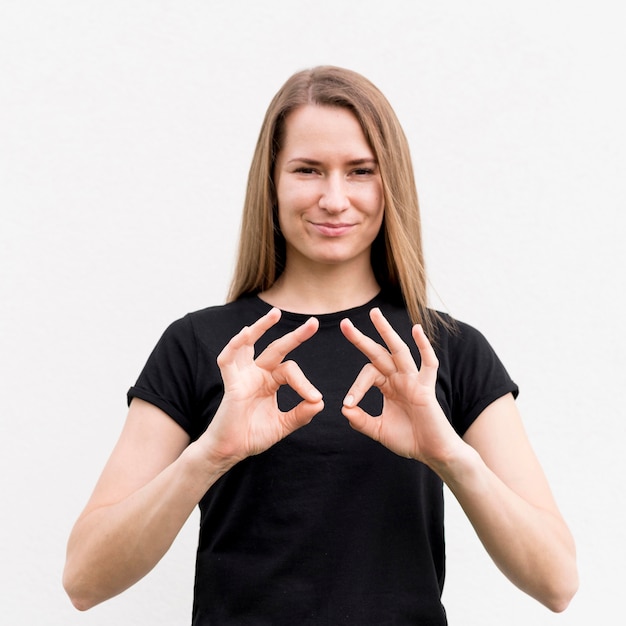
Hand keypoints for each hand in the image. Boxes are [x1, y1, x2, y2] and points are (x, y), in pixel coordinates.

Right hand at [202, 308, 323, 463]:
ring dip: (261, 327)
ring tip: (275, 314)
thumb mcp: (283, 424)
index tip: (315, 398)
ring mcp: (243, 376)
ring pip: (250, 344)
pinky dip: (234, 346)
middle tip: (313, 322)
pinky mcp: (230, 383)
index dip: (305, 383)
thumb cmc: (253, 436)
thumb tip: (320, 402)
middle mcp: (257, 374)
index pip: (291, 371)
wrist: (230, 451)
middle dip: (295, 335)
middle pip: (276, 348)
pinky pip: (228, 360)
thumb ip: (300, 414)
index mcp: (270, 381)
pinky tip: (244, 333)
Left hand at [340, 308, 459, 465]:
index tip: (349, 404)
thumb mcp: (379, 430)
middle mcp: (399, 378)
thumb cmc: (409, 440)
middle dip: (361, 338)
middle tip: (344, 324)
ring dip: (386, 331)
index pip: (367, 374)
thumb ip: (361, 421)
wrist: (433, 453)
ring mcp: (413, 380)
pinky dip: (424, 346)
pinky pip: (428, 363)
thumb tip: (344, 409)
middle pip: (378, 352)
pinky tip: (416, 329)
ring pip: (399, 350)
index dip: (356, 387)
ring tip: (374, 313)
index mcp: (388, 385)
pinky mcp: (427, 388)